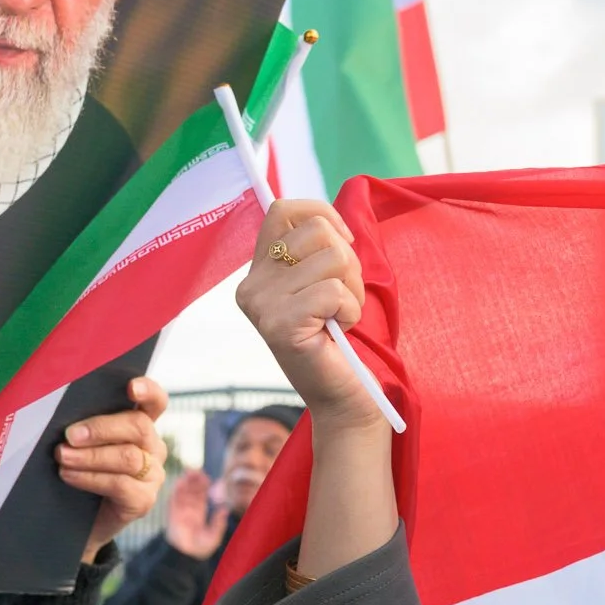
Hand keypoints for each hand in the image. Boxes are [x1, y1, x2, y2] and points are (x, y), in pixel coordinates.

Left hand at [57, 378, 168, 563]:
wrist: (75, 522)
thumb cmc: (77, 472)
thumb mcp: (83, 445)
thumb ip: (84, 429)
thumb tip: (62, 411)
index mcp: (142, 427)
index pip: (155, 402)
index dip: (148, 391)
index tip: (130, 387)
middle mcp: (153, 448)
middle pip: (139, 427)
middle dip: (102, 428)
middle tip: (70, 435)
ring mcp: (152, 475)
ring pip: (128, 457)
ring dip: (91, 456)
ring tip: (62, 457)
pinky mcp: (143, 501)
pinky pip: (120, 484)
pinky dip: (91, 478)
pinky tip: (69, 476)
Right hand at [161, 467, 227, 558]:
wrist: (184, 556)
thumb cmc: (200, 549)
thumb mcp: (214, 537)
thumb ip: (219, 523)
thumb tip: (224, 509)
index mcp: (198, 513)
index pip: (200, 496)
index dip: (203, 485)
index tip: (206, 477)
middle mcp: (188, 510)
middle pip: (191, 491)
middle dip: (194, 480)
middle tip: (197, 470)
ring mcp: (180, 511)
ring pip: (182, 493)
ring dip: (185, 482)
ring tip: (190, 472)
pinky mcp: (172, 514)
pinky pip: (173, 500)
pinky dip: (176, 491)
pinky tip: (180, 482)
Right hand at [234, 199, 379, 431]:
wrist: (342, 395)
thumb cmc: (338, 338)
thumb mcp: (321, 283)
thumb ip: (315, 251)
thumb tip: (330, 219)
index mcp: (258, 272)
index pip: (283, 209)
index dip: (322, 214)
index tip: (344, 242)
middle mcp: (251, 286)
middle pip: (317, 231)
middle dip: (348, 260)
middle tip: (343, 296)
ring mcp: (262, 306)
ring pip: (332, 258)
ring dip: (352, 287)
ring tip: (340, 315)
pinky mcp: (280, 326)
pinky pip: (334, 291)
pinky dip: (351, 309)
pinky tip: (339, 330)